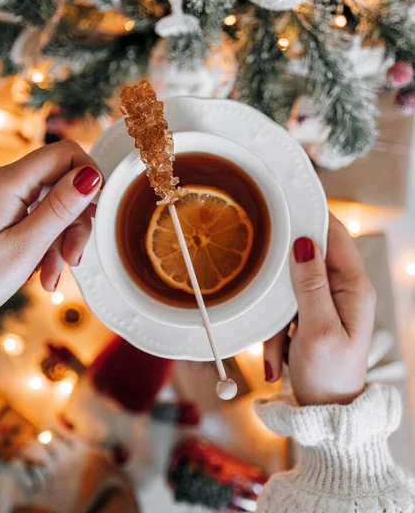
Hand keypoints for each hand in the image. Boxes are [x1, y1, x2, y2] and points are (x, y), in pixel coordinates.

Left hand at [0, 140, 101, 313]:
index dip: (89, 176)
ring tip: (50, 277)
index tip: (97, 211)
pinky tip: (39, 270)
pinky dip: (43, 242)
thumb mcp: (24, 248)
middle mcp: (2, 182)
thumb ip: (60, 209)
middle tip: (73, 259)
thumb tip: (92, 175)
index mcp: (8, 183)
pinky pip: (33, 217)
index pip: (65, 153)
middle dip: (74, 223)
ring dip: (59, 241)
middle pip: (60, 185)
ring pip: (49, 206)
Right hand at [264, 214, 375, 405]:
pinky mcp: (311, 314)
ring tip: (277, 350)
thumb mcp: (317, 331)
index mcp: (353, 287)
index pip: (334, 234)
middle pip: (305, 258)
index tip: (279, 209)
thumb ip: (311, 285)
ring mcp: (326, 301)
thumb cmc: (329, 377)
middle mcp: (343, 289)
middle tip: (271, 303)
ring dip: (276, 315)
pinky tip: (278, 356)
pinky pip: (286, 306)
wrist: (327, 414)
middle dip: (281, 281)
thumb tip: (305, 242)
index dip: (308, 218)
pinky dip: (276, 328)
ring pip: (290, 284)